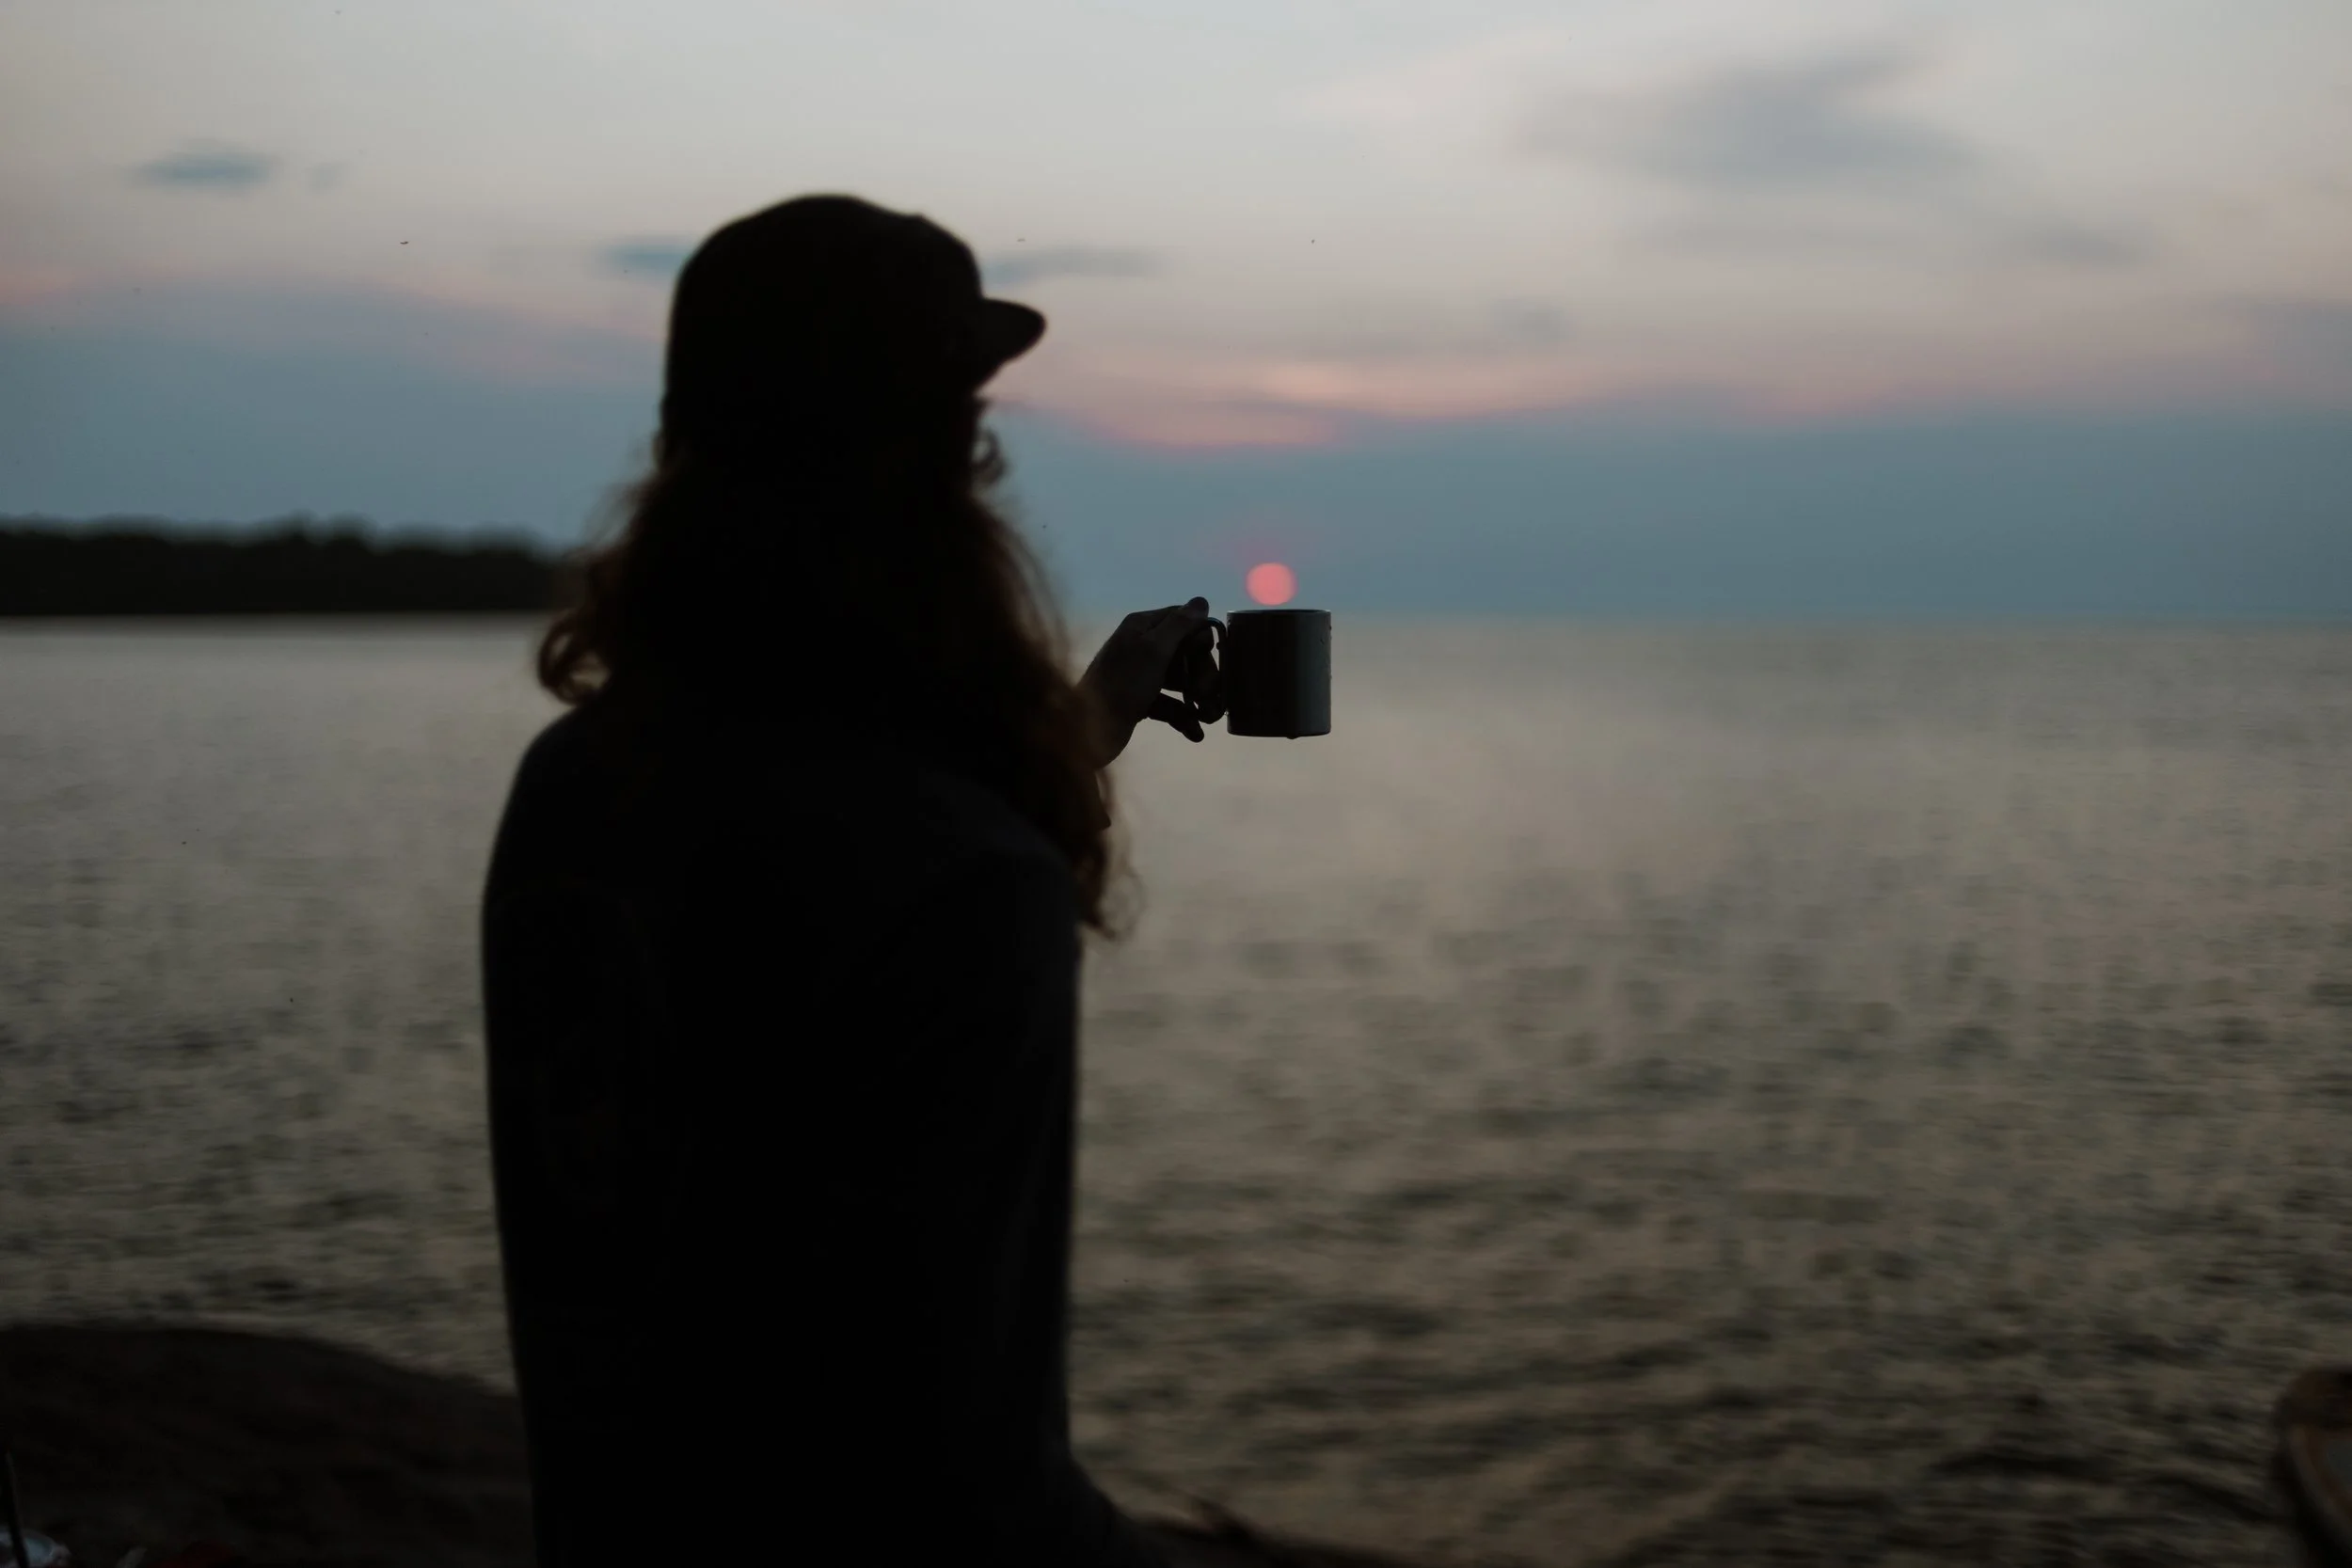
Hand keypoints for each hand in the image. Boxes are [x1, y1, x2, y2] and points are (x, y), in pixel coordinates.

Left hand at [1078, 597, 1220, 766]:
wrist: (1087, 728)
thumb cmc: (1123, 682)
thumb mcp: (1154, 649)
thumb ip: (1180, 625)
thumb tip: (1202, 600)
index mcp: (1142, 626)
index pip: (1183, 620)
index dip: (1200, 638)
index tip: (1205, 656)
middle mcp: (1141, 646)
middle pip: (1186, 652)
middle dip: (1201, 672)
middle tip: (1207, 693)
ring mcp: (1141, 675)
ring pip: (1180, 680)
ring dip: (1198, 697)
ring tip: (1209, 716)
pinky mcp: (1140, 702)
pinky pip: (1170, 704)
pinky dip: (1183, 717)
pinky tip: (1196, 733)